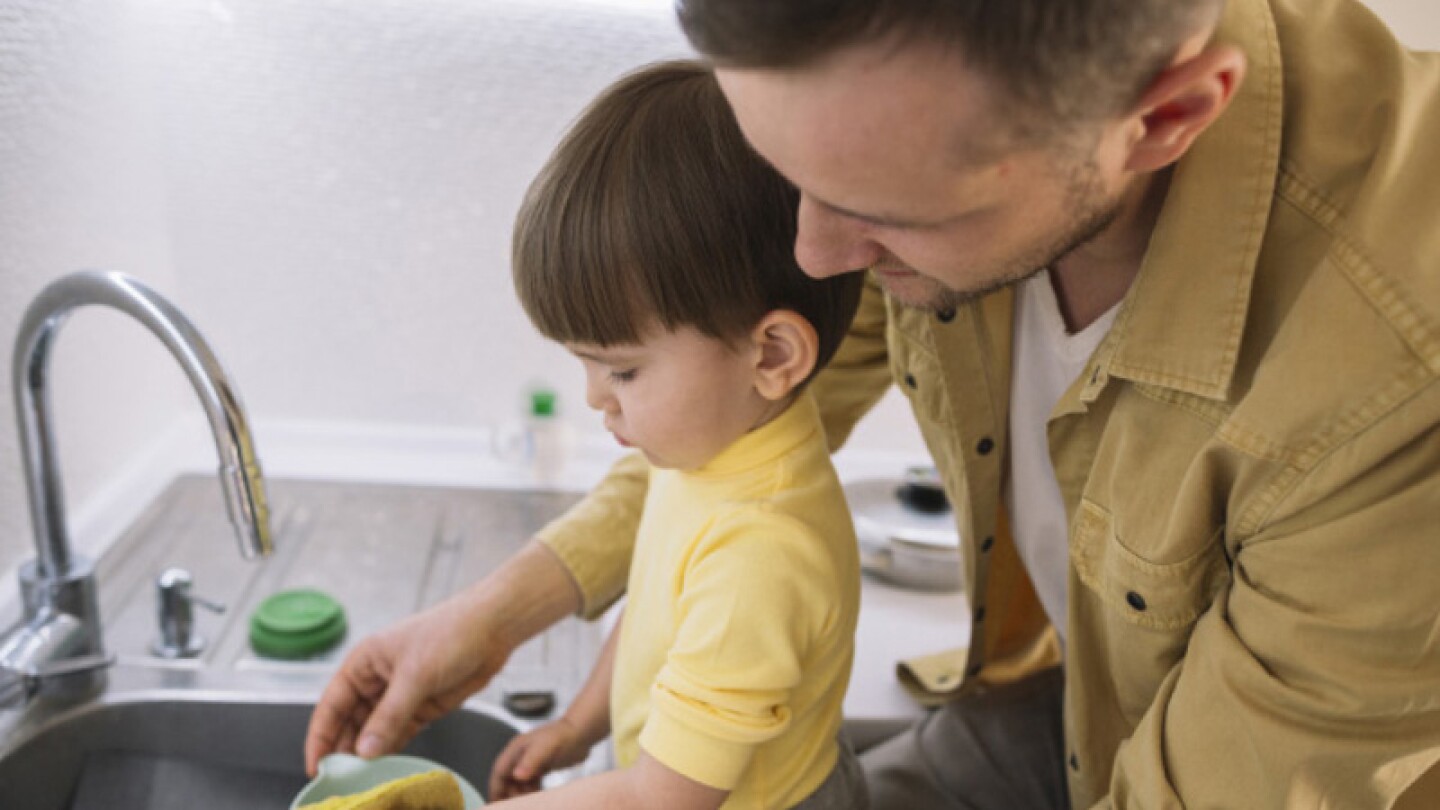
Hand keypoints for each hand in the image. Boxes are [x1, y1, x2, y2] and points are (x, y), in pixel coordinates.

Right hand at [303, 541, 581, 776]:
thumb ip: (390, 715)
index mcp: (364, 663)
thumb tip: (365, 750)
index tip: (316, 766)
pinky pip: (399, 734)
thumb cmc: (450, 633)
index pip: (331, 705)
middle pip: (350, 723)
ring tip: (362, 780)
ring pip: (375, 732)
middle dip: (343, 750)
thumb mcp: (415, 675)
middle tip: (341, 780)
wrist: (493, 629)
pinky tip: (386, 768)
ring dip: (369, 754)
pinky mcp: (422, 707)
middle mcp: (377, 680)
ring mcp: (400, 695)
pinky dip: (392, 751)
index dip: (320, 737)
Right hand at [488, 717, 593, 799]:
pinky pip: (531, 783)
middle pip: (508, 780)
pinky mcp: (541, 766)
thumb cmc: (563, 736)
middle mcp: (521, 756)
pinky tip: (538, 799)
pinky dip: (531, 792)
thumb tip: (516, 776)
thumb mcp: (545, 747)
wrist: (583, 732)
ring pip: (519, 783)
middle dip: (509, 795)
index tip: (496, 805)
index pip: (499, 772)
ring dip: (520, 795)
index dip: (495, 789)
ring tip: (528, 805)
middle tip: (516, 808)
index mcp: (516, 750)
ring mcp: (531, 761)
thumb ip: (531, 761)